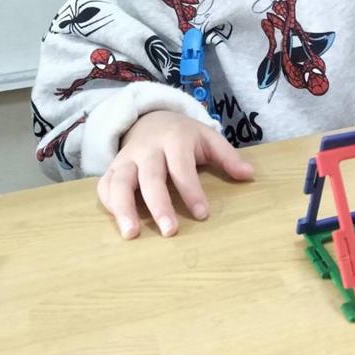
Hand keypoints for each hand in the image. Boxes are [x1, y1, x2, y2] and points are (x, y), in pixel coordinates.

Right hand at [97, 110, 253, 239]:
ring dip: (123, 208)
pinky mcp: (112, 168)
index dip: (191, 191)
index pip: (181, 167)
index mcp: (174, 139)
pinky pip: (105, 185)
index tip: (203, 214)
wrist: (151, 119)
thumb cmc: (184, 136)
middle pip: (150, 177)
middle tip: (170, 231)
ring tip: (131, 235)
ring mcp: (126, 158)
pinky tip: (120, 222)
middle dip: (159, 204)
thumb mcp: (208, 138)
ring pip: (119, 182)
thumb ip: (228, 156)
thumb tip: (249, 175)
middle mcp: (147, 149)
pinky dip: (109, 204)